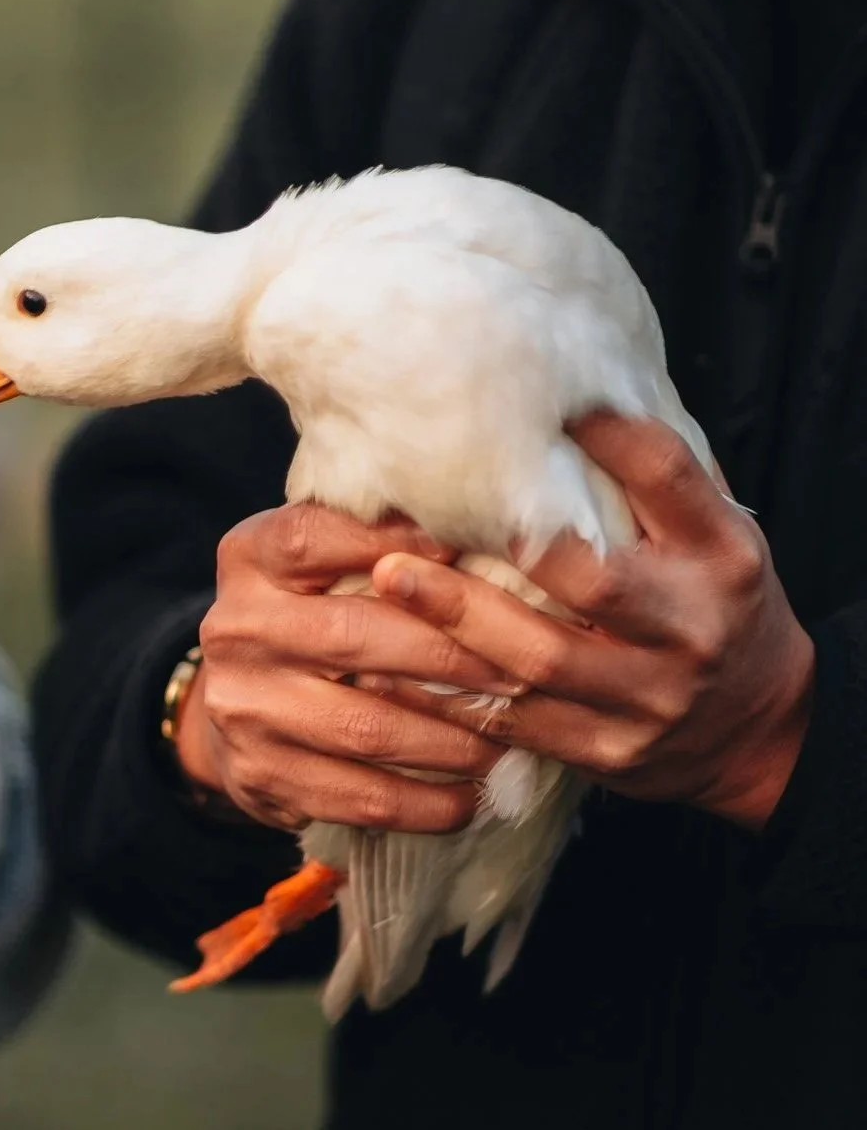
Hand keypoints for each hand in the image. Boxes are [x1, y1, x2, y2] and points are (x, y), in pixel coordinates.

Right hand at [179, 504, 517, 833]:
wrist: (242, 705)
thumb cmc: (315, 615)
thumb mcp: (326, 560)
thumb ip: (382, 542)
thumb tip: (487, 526)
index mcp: (249, 558)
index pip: (314, 537)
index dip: (394, 545)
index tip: (471, 555)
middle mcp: (234, 628)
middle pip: (353, 635)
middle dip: (453, 656)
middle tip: (525, 674)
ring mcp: (242, 707)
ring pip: (366, 727)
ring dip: (453, 740)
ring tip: (510, 738)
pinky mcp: (260, 775)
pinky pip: (360, 798)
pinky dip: (427, 804)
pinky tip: (471, 798)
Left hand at [370, 413, 814, 829]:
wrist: (757, 730)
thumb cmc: (710, 607)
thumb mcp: (710, 538)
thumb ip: (652, 482)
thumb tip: (568, 396)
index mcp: (722, 555)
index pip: (666, 476)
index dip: (603, 433)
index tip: (534, 402)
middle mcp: (690, 625)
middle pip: (594, 578)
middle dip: (507, 541)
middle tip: (424, 517)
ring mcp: (650, 696)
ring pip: (541, 659)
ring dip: (455, 620)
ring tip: (387, 582)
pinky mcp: (608, 749)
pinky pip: (515, 722)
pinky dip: (448, 694)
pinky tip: (390, 665)